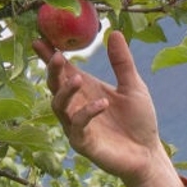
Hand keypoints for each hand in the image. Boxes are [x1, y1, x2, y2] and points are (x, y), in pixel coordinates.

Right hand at [41, 26, 186, 186]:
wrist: (148, 153)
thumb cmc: (139, 120)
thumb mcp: (133, 86)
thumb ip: (122, 62)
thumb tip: (115, 32)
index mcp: (85, 90)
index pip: (63, 70)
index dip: (49, 56)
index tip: (38, 39)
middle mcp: (76, 106)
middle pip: (54, 86)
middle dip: (53, 71)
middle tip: (58, 56)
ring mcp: (76, 125)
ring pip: (59, 106)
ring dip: (65, 91)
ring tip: (77, 79)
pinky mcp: (83, 143)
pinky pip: (78, 126)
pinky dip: (88, 113)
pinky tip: (103, 103)